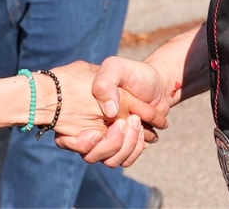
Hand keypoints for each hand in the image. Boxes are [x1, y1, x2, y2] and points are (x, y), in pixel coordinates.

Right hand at [53, 57, 174, 165]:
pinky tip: (143, 136)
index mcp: (87, 111)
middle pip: (92, 154)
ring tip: (138, 124)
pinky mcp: (124, 146)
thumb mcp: (115, 68)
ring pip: (108, 160)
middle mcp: (94, 128)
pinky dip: (133, 152)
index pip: (71, 138)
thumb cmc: (134, 74)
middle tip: (128, 120)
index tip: (105, 127)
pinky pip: (123, 161)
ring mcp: (109, 139)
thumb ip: (105, 83)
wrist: (157, 82)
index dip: (82, 141)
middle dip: (112, 142)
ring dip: (125, 146)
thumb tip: (109, 113)